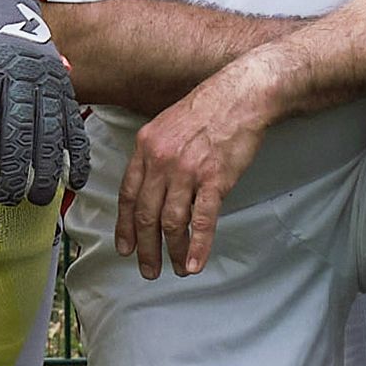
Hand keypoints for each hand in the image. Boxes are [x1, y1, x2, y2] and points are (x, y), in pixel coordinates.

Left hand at [0, 0, 87, 209]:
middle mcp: (18, 70)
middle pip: (17, 125)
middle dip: (13, 165)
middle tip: (3, 197)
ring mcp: (45, 78)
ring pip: (49, 128)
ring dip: (46, 166)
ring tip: (38, 199)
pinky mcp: (63, 85)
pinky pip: (72, 121)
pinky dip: (75, 152)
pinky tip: (73, 180)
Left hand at [115, 49, 292, 277]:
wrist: (240, 96)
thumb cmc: (207, 109)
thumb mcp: (167, 125)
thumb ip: (155, 155)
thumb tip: (150, 186)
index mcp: (145, 147)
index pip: (127, 195)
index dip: (125, 226)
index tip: (125, 248)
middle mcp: (161, 161)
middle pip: (146, 215)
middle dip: (145, 248)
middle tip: (148, 270)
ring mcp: (187, 171)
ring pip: (171, 222)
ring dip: (172, 251)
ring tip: (175, 268)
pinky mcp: (214, 179)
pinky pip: (201, 221)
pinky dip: (197, 247)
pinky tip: (194, 264)